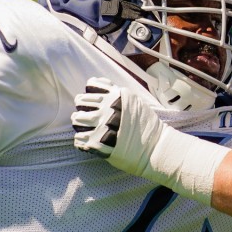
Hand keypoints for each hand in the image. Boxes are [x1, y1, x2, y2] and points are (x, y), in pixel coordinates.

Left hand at [72, 77, 228, 201]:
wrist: (155, 149)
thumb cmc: (147, 126)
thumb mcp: (135, 101)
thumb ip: (117, 92)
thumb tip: (99, 82)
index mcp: (116, 96)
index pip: (90, 86)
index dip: (90, 94)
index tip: (94, 103)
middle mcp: (107, 109)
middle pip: (80, 101)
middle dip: (82, 108)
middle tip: (88, 117)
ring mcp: (101, 126)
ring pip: (76, 119)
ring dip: (80, 123)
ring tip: (87, 129)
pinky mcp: (98, 144)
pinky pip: (78, 139)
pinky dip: (81, 140)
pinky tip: (88, 141)